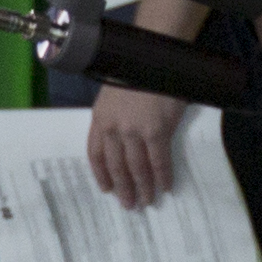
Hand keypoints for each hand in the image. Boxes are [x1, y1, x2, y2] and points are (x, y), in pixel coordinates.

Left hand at [87, 81, 186, 206]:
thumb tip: (125, 137)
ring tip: (147, 201)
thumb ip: (115, 115)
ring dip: (143, 188)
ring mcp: (134, 132)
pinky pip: (159, 161)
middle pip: (116, 166)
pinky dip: (162, 176)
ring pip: (137, 168)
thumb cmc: (138, 70)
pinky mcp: (156, 131)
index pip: (96, 154)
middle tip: (129, 205)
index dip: (101, 175)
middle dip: (123, 188)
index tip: (106, 189)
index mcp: (100, 118)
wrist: (155, 57)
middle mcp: (114, 128)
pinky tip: (165, 186)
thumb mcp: (115, 93)